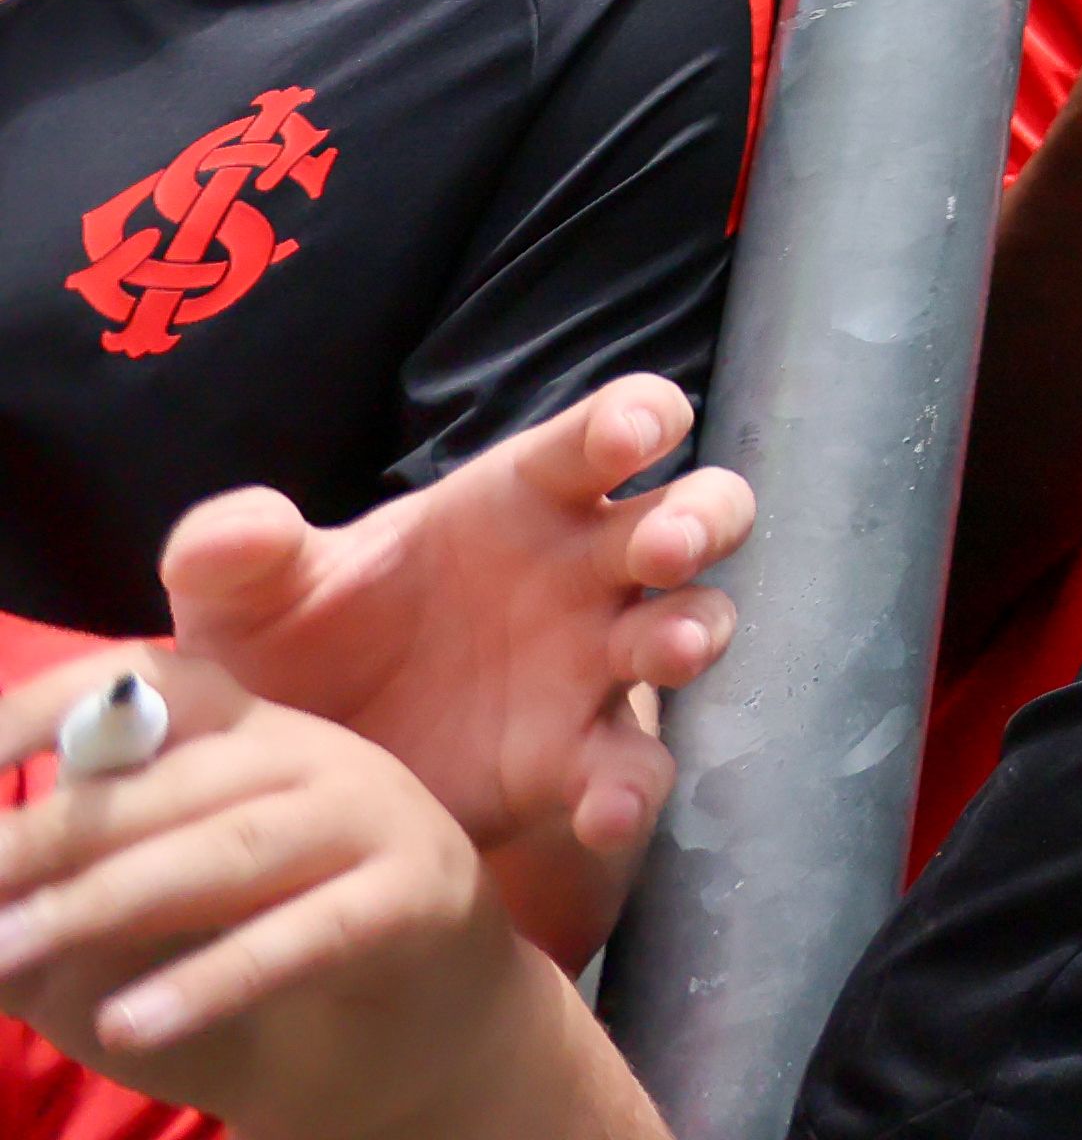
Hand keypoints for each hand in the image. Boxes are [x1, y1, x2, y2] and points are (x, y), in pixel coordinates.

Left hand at [0, 663, 565, 1130]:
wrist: (411, 1042)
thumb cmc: (236, 974)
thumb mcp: (117, 943)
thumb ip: (40, 911)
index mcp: (237, 735)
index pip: (144, 688)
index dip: (46, 710)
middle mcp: (308, 752)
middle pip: (171, 779)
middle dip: (50, 837)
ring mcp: (373, 816)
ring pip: (231, 848)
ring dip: (107, 902)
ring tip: (10, 954)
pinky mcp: (419, 896)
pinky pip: (307, 935)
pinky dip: (213, 980)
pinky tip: (130, 1027)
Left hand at [155, 371, 741, 939]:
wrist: (292, 781)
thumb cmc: (294, 650)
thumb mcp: (243, 599)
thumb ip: (232, 552)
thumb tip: (240, 531)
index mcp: (522, 499)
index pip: (608, 433)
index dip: (636, 419)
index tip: (627, 438)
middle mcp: (583, 570)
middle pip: (697, 512)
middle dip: (701, 518)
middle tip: (665, 547)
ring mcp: (595, 664)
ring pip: (694, 623)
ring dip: (693, 631)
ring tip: (660, 654)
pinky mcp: (579, 759)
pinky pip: (635, 767)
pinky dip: (633, 787)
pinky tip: (605, 810)